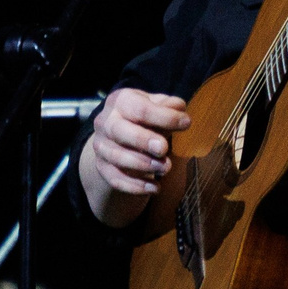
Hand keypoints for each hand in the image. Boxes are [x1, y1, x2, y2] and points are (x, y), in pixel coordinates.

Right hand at [78, 87, 190, 227]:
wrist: (124, 135)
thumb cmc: (147, 117)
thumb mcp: (158, 106)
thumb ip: (170, 107)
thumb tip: (179, 110)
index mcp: (121, 101)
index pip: (140, 108)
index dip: (164, 117)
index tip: (186, 123)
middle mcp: (105, 122)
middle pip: (119, 131)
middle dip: (143, 141)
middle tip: (164, 149)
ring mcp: (101, 145)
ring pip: (116, 157)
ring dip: (142, 165)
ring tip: (165, 168)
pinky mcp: (102, 167)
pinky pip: (115, 179)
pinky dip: (135, 186)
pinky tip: (155, 187)